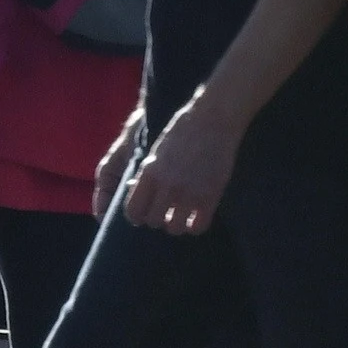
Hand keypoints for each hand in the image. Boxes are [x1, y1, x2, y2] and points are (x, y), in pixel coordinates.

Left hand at [122, 90, 247, 236]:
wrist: (215, 118)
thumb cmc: (184, 129)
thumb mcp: (158, 149)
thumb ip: (147, 172)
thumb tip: (132, 190)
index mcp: (150, 171)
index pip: (133, 210)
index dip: (136, 216)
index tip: (143, 214)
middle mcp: (167, 185)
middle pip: (153, 221)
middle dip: (157, 219)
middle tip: (164, 213)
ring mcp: (190, 192)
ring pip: (174, 229)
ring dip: (175, 224)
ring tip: (180, 216)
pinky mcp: (210, 196)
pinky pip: (198, 227)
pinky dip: (195, 226)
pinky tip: (196, 217)